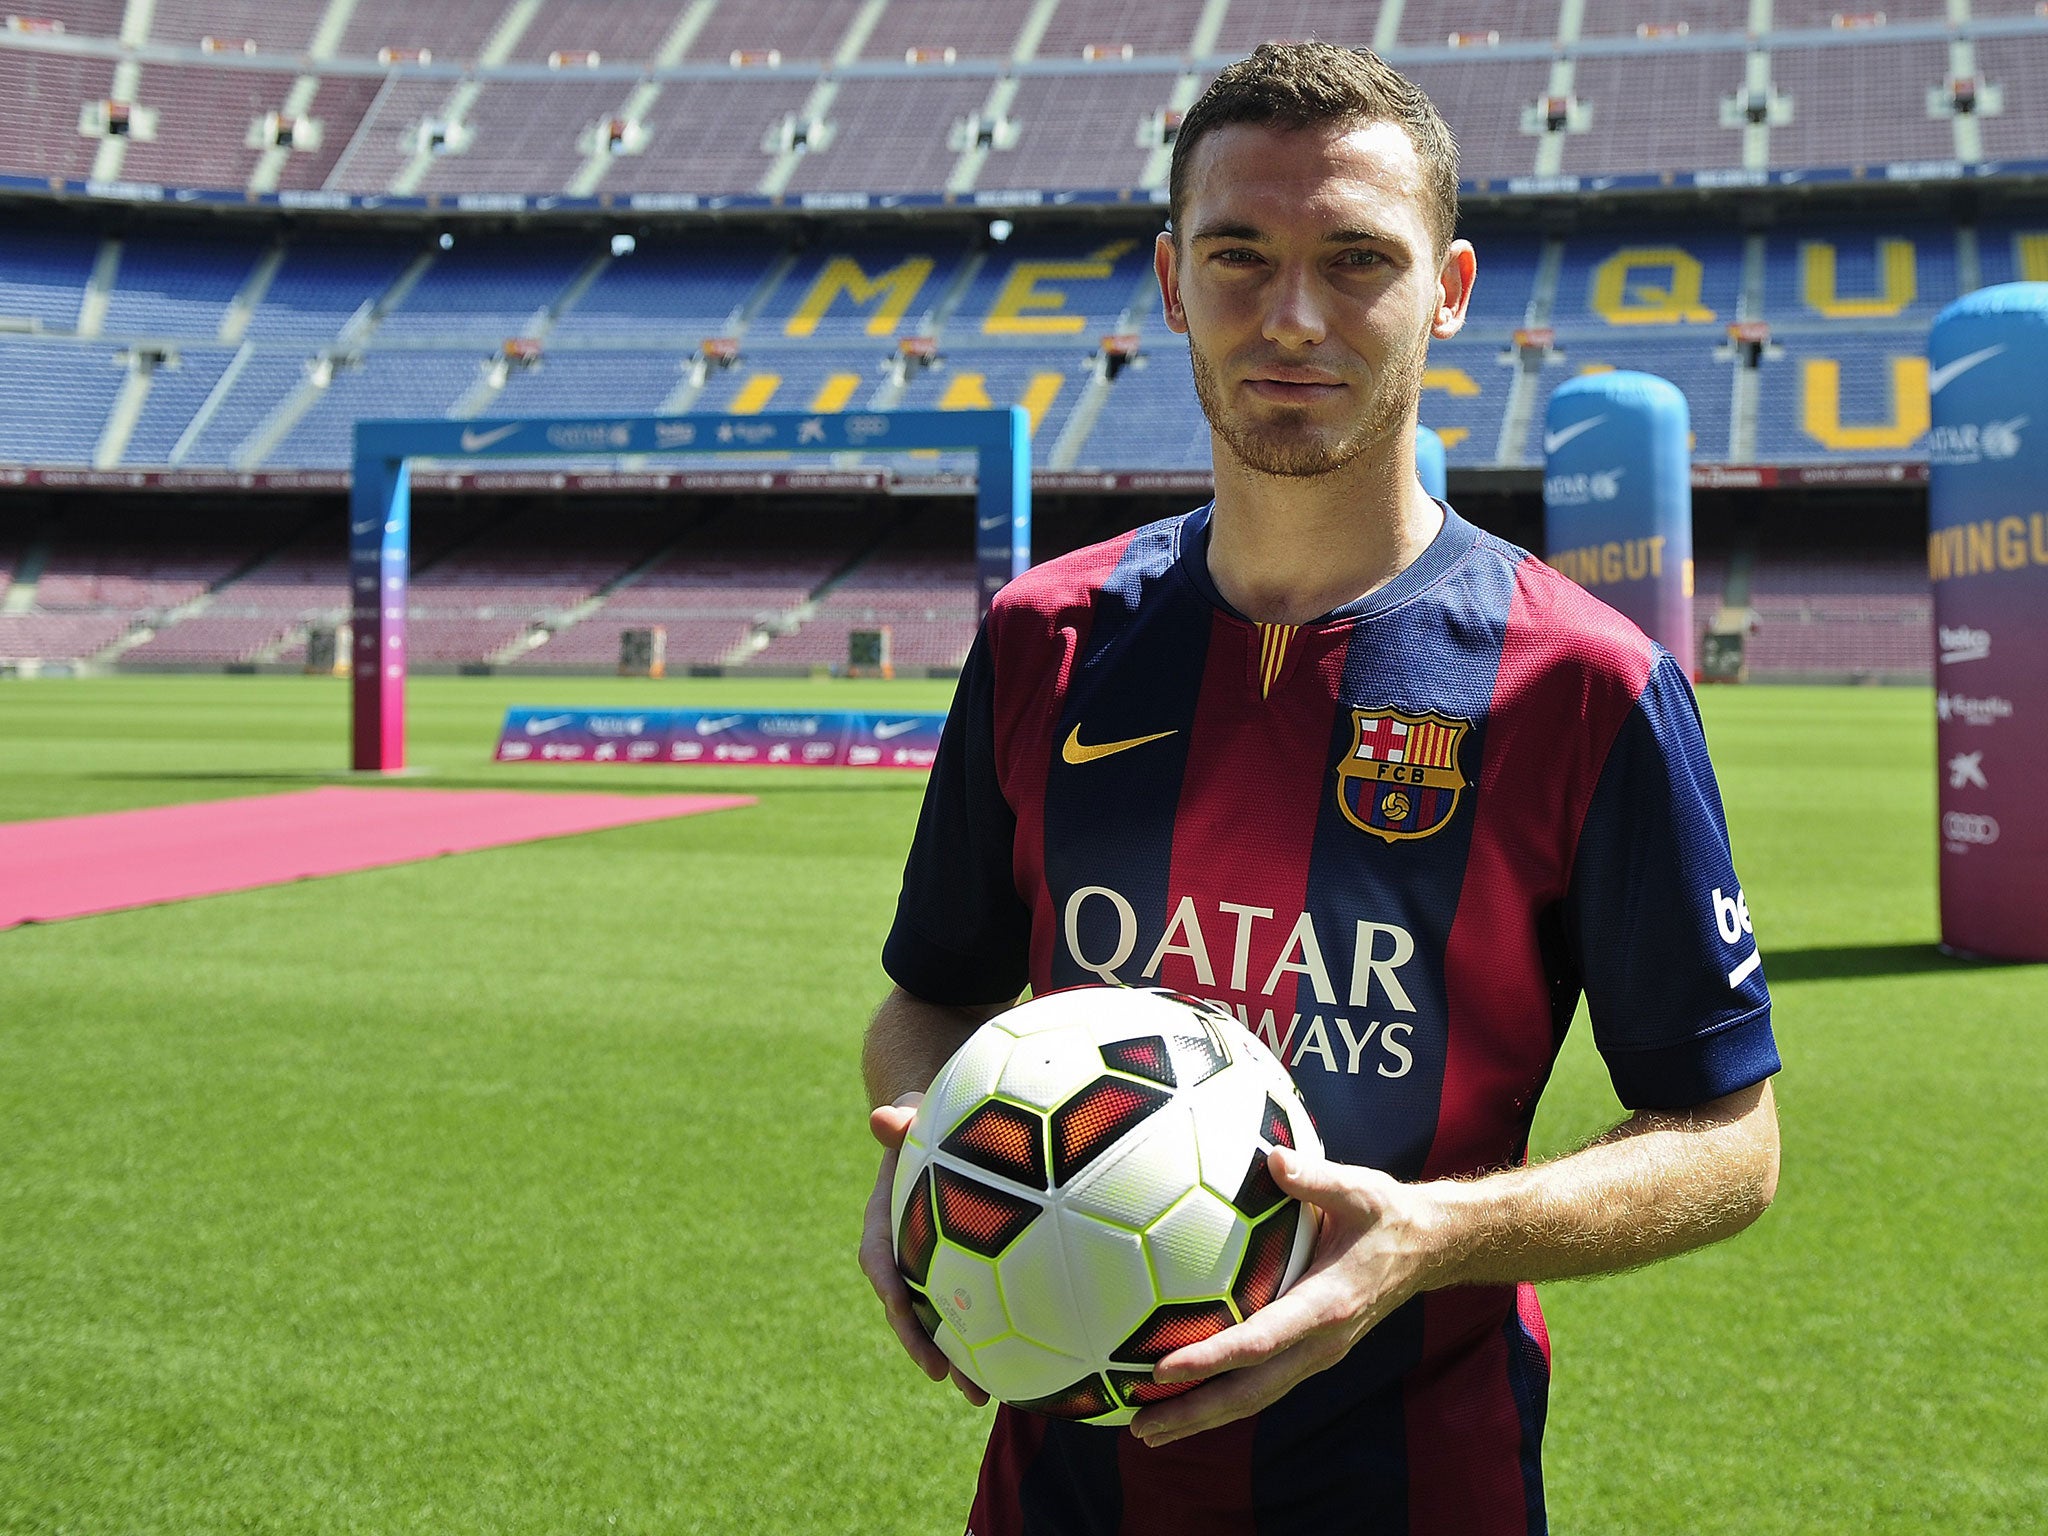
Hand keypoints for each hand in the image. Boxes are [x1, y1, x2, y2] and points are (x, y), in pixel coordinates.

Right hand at [858, 1098, 990, 1405]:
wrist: (937, 1126)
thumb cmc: (927, 1118)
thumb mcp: (912, 1115)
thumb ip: (900, 1120)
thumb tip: (881, 1119)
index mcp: (885, 1218)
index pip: (877, 1257)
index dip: (887, 1286)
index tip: (898, 1308)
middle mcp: (904, 1249)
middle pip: (907, 1306)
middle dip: (923, 1346)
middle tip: (949, 1380)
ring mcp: (932, 1264)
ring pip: (938, 1317)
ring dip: (956, 1357)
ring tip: (984, 1395)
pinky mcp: (961, 1269)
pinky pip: (970, 1305)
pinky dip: (988, 1333)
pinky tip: (1023, 1359)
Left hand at [1129, 1146, 1448, 1446]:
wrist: (1431, 1249)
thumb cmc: (1389, 1215)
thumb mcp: (1361, 1189)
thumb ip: (1316, 1179)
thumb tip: (1273, 1158)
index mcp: (1328, 1306)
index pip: (1259, 1341)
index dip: (1209, 1358)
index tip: (1161, 1369)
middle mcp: (1322, 1343)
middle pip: (1249, 1392)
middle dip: (1194, 1412)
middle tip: (1139, 1426)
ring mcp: (1319, 1355)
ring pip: (1255, 1398)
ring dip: (1202, 1417)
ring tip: (1149, 1430)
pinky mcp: (1314, 1354)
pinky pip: (1264, 1385)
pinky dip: (1222, 1399)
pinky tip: (1186, 1401)